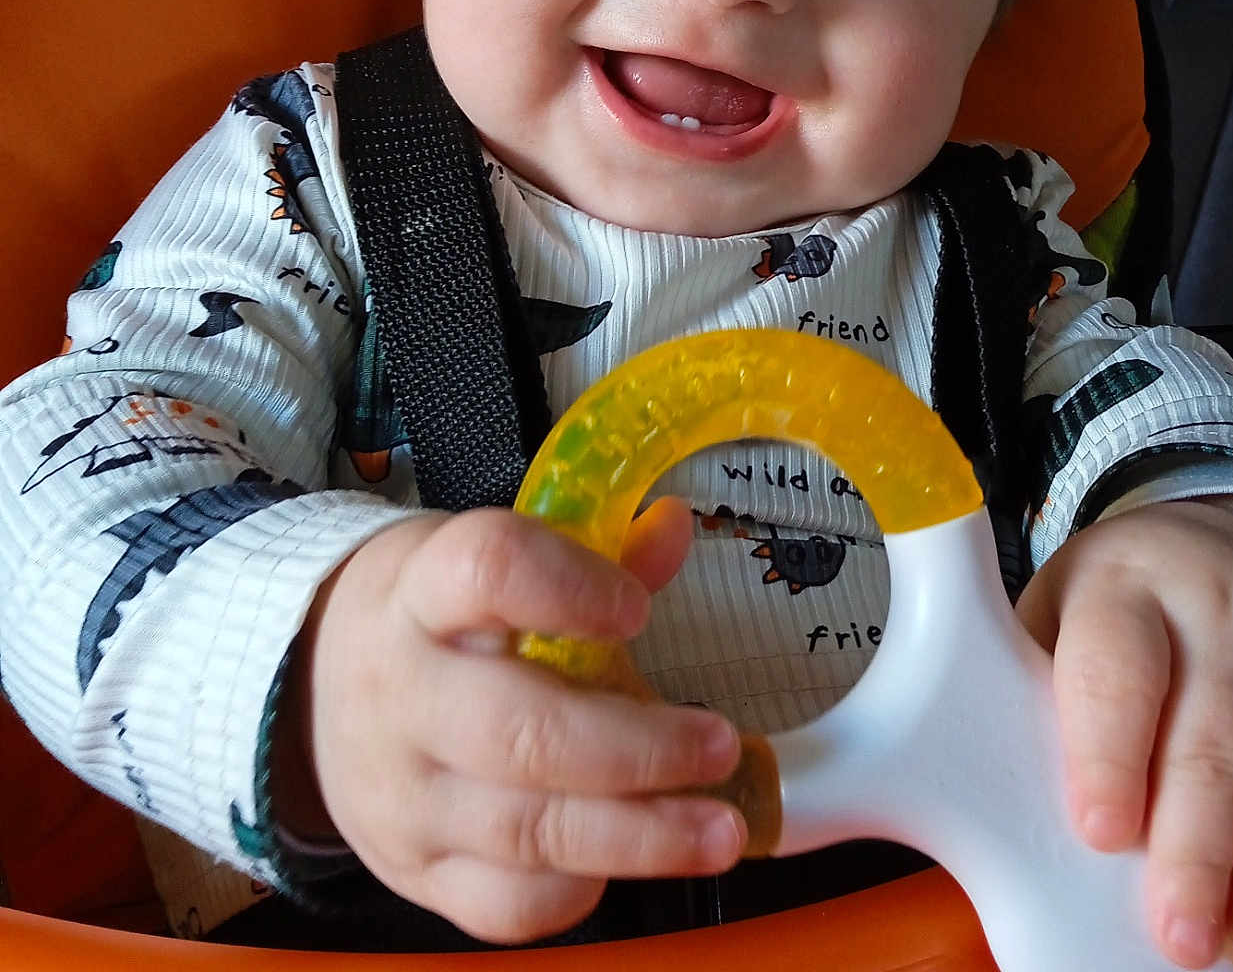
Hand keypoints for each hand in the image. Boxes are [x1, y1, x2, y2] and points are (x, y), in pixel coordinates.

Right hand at [273, 498, 743, 942]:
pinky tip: (630, 858)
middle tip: (718, 745)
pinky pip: (506, 902)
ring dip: (639, 835)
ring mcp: (403, 795)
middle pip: (521, 730)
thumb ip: (591, 550)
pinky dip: (580, 886)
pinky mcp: (414, 872)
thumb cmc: (433, 615)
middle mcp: (403, 693)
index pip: (489, 570)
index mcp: (423, 590)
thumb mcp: (489, 558)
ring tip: (720, 829)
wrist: (313, 685)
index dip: (570, 587)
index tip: (637, 609)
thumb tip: (674, 529)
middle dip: (636, 749)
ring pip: (525, 831)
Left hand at [1017, 497, 1232, 969]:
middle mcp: (1225, 605)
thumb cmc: (1118, 611)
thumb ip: (1037, 701)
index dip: (1108, 759)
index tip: (1099, 834)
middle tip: (1177, 933)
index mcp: (1125, 582)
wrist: (1226, 549)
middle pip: (1214, 744)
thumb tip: (1017, 827)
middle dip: (1195, 854)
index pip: (1118, 672)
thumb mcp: (1055, 619)